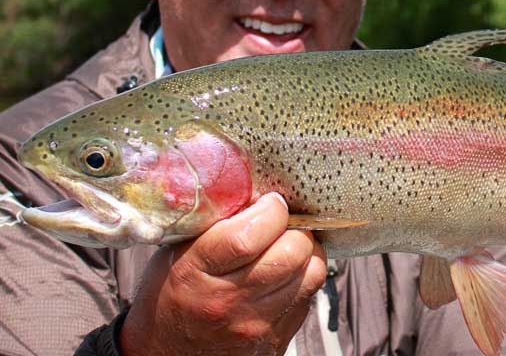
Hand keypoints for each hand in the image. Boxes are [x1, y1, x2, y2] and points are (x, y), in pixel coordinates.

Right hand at [120, 193, 326, 355]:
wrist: (166, 354)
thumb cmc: (172, 294)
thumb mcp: (178, 252)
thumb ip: (216, 222)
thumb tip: (261, 192)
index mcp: (196, 272)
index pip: (250, 235)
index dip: (272, 211)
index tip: (271, 202)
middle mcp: (229, 302)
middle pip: (292, 253)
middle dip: (295, 229)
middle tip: (284, 224)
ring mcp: (256, 325)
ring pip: (312, 274)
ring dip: (307, 253)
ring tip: (290, 246)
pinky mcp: (277, 339)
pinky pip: (309, 297)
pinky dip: (303, 279)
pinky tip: (284, 274)